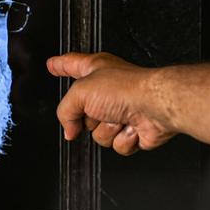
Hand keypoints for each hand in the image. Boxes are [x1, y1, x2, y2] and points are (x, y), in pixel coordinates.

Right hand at [48, 52, 209, 150]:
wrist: (156, 106)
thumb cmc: (127, 89)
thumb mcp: (80, 93)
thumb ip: (65, 111)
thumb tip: (69, 129)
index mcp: (96, 69)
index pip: (71, 65)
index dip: (60, 66)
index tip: (53, 65)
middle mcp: (107, 90)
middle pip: (81, 111)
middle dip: (87, 116)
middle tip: (98, 109)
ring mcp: (120, 111)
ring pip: (97, 133)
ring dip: (107, 129)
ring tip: (120, 117)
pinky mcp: (131, 130)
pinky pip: (115, 144)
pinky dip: (122, 139)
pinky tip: (131, 127)